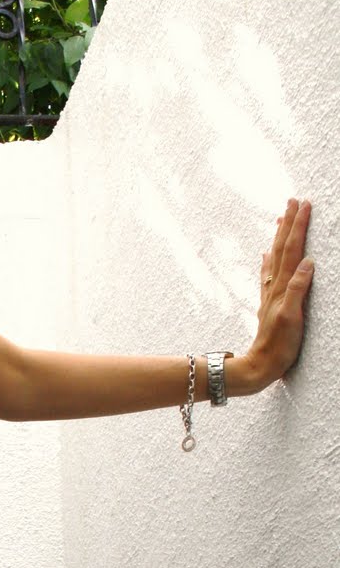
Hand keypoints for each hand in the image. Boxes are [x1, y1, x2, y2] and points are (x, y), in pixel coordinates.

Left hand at [245, 198, 313, 389]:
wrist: (260, 366)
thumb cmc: (278, 346)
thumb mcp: (291, 318)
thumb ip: (298, 290)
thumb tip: (307, 262)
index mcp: (282, 288)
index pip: (292, 250)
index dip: (298, 227)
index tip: (304, 204)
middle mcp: (274, 287)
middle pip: (281, 249)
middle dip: (288, 224)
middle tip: (292, 201)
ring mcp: (270, 295)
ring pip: (275, 258)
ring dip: (279, 237)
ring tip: (281, 218)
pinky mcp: (269, 304)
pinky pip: (269, 275)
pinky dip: (269, 261)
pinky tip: (266, 255)